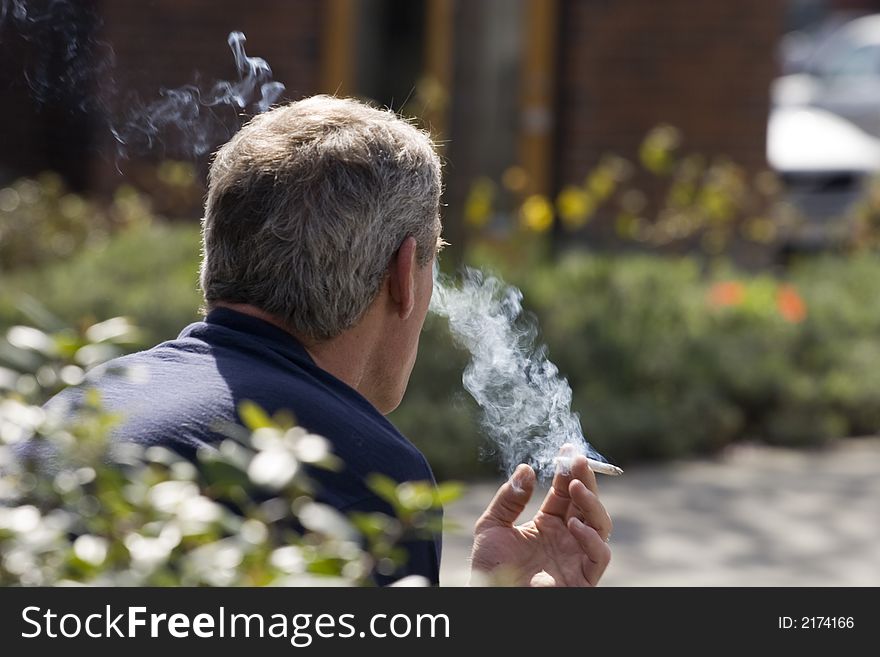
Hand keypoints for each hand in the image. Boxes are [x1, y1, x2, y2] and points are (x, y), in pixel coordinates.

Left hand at [469, 447, 611, 586]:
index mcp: (547, 524)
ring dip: (591, 502)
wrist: (491, 598)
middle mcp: (566, 537)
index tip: (567, 449)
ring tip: (575, 486)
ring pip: (600, 524)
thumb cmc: (490, 569)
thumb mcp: (491, 526)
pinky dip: (592, 538)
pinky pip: (600, 555)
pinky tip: (573, 525)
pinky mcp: (583, 577)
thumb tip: (526, 468)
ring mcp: (576, 556)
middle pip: (585, 503)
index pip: (564, 493)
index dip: (567, 471)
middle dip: (584, 479)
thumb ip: (508, 498)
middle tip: (577, 460)